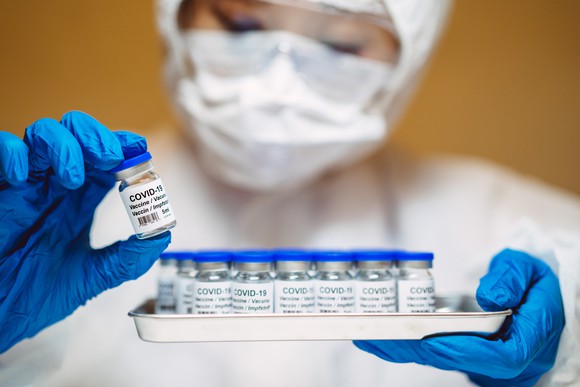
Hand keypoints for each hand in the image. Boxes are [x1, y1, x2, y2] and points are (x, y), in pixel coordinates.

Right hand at [0, 111, 170, 353]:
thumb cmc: (34, 296)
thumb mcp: (91, 277)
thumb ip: (127, 258)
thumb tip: (163, 234)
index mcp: (79, 203)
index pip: (105, 163)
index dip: (122, 148)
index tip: (139, 148)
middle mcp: (54, 188)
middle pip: (77, 137)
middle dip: (97, 137)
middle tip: (110, 157)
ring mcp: (23, 187)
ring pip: (42, 134)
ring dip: (64, 144)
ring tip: (73, 176)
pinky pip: (0, 151)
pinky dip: (14, 153)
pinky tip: (24, 176)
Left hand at [354, 249, 564, 385]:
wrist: (539, 297)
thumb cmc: (535, 283)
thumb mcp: (530, 269)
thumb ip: (512, 278)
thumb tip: (490, 295)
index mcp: (532, 342)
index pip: (500, 358)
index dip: (462, 350)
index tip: (430, 339)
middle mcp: (510, 362)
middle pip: (460, 362)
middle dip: (417, 349)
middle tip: (379, 337)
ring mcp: (488, 364)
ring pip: (444, 360)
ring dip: (406, 349)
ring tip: (369, 337)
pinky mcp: (470, 358)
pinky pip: (438, 354)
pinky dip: (410, 346)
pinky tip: (381, 338)